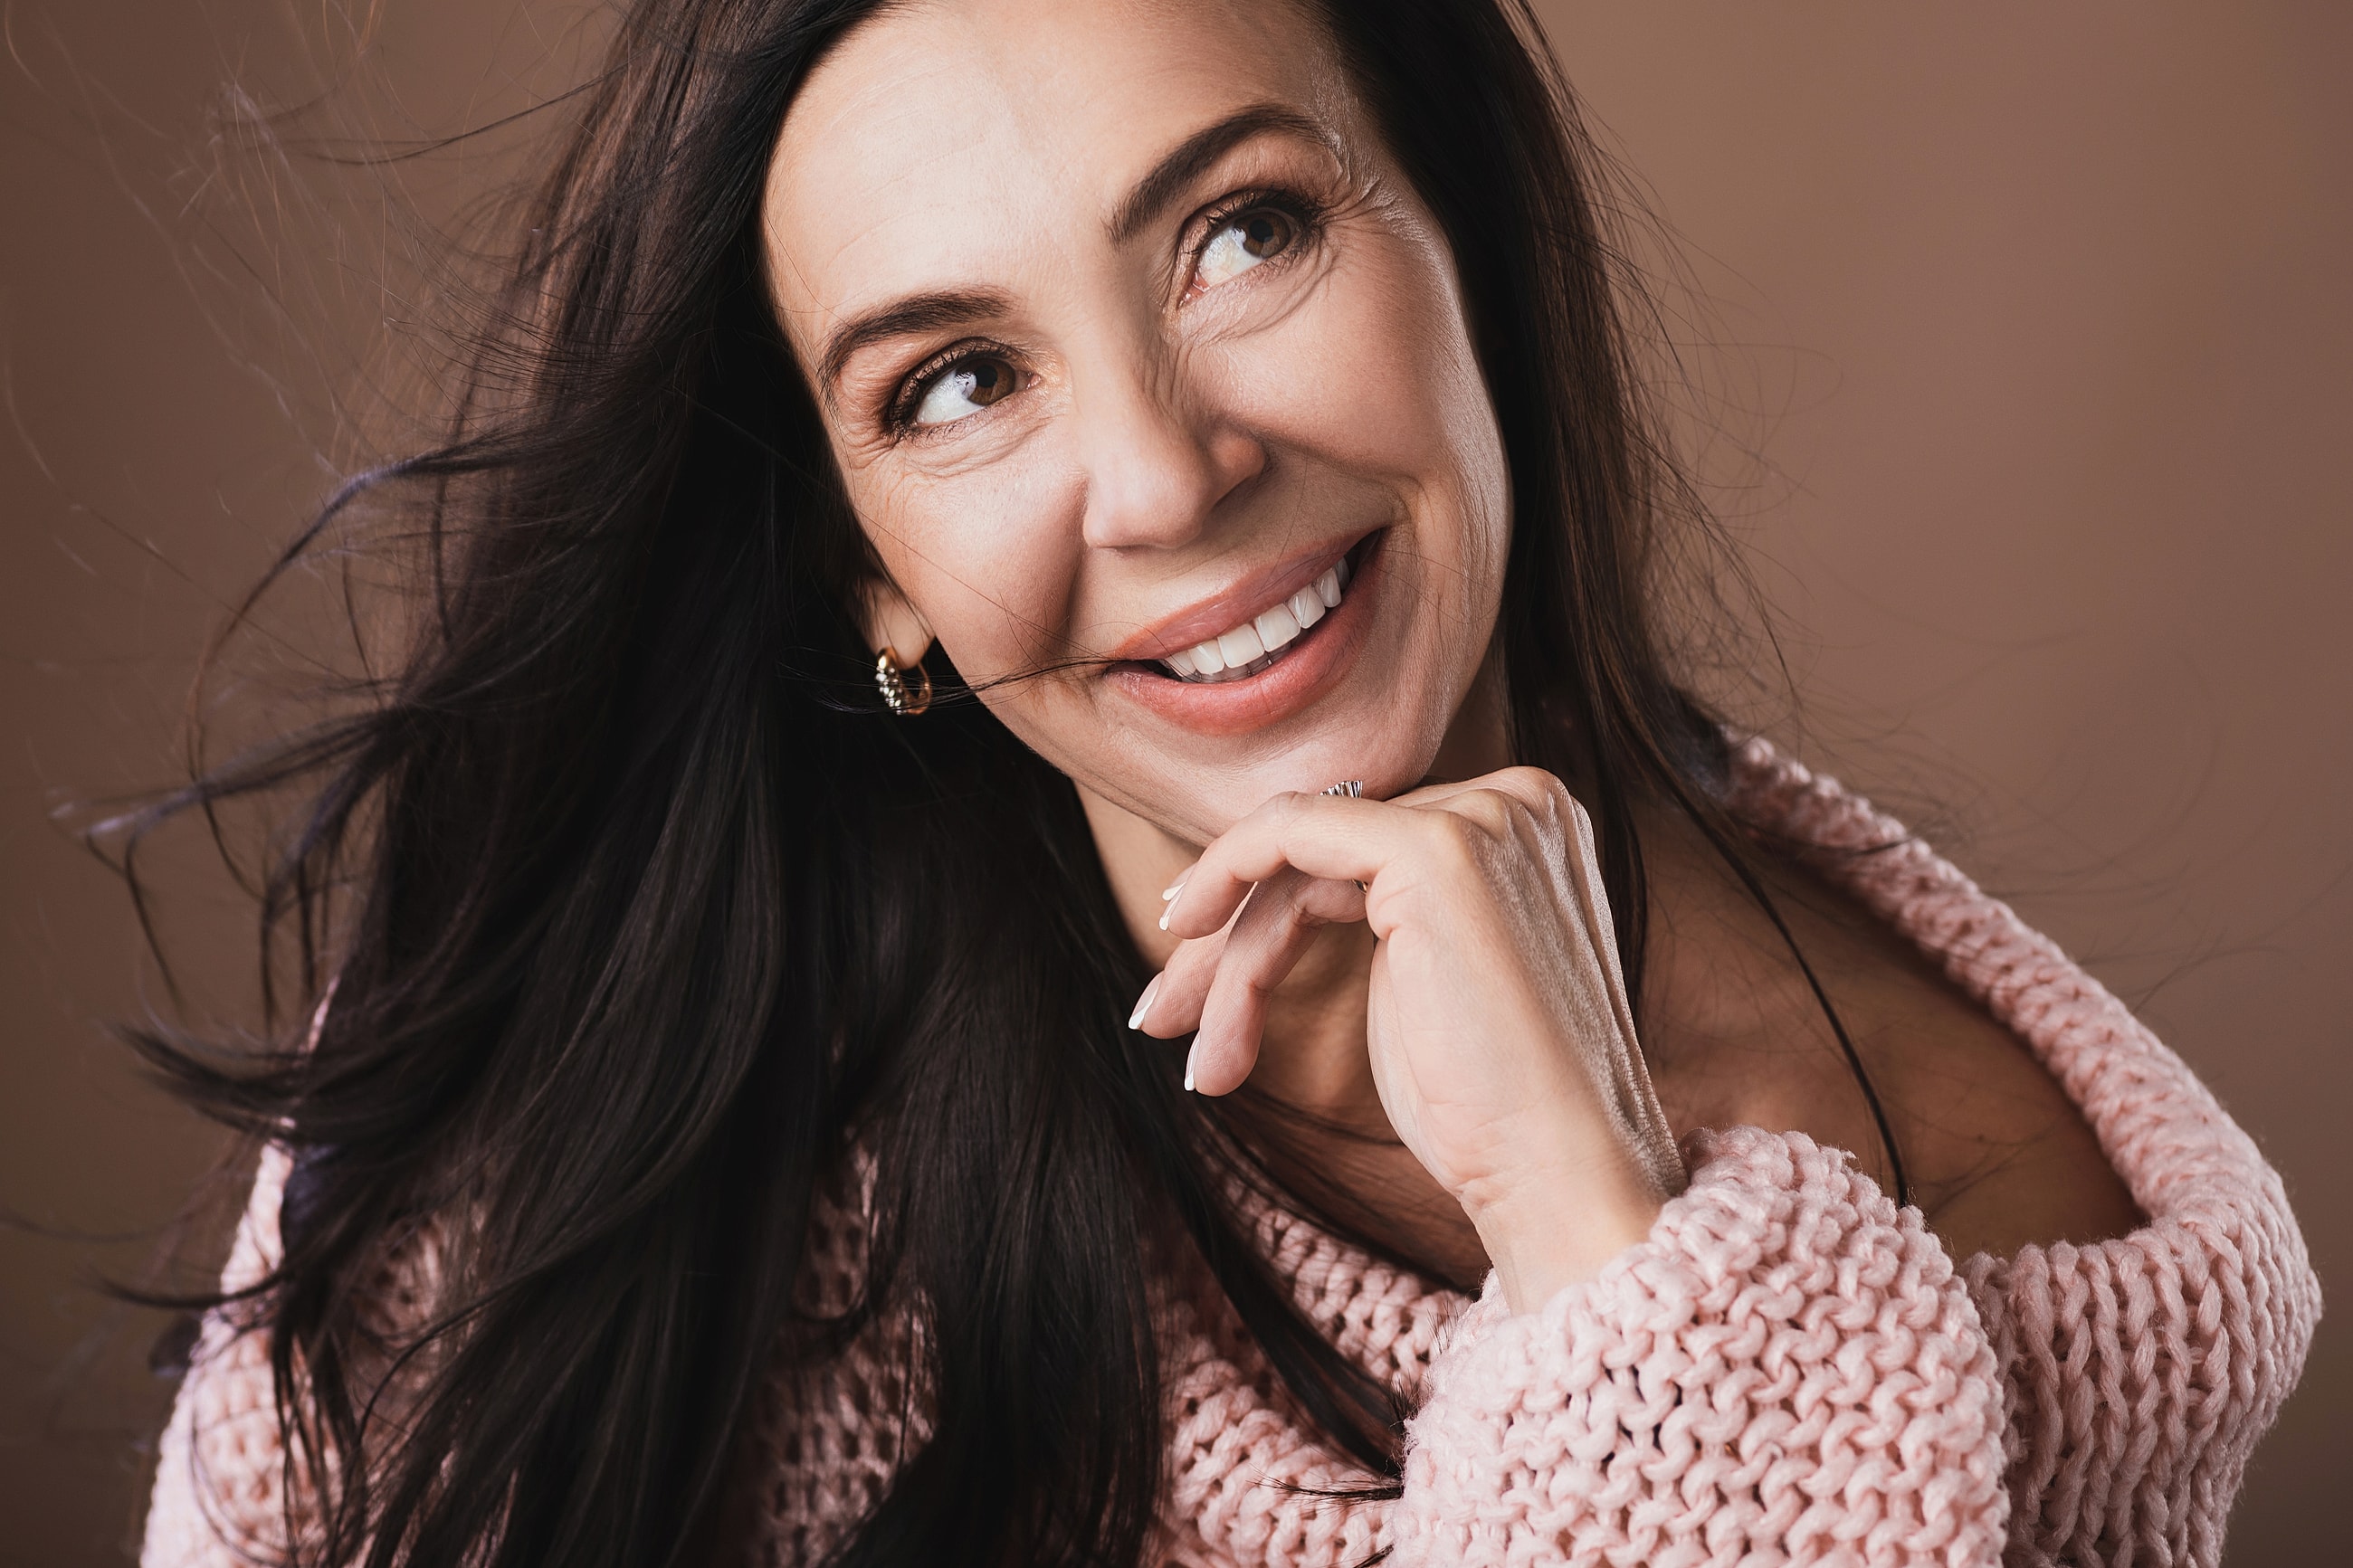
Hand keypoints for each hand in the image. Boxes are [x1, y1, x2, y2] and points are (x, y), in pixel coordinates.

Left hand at [1136, 768, 1685, 1310]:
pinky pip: (1287, 832)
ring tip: (1198, 1057)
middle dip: (1232, 940)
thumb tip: (1263, 892)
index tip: (1197, 982)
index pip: (1361, 849)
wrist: (1559, 1177)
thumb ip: (1378, 913)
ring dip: (1227, 961)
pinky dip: (1222, 873)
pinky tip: (1184, 939)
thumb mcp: (1426, 984)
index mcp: (1528, 826)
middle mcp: (1518, 802)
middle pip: (1325, 853)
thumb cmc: (1494, 1111)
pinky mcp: (1436, 851)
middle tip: (1163, 1017)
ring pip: (1295, 859)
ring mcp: (1484, 819)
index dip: (1266, 911)